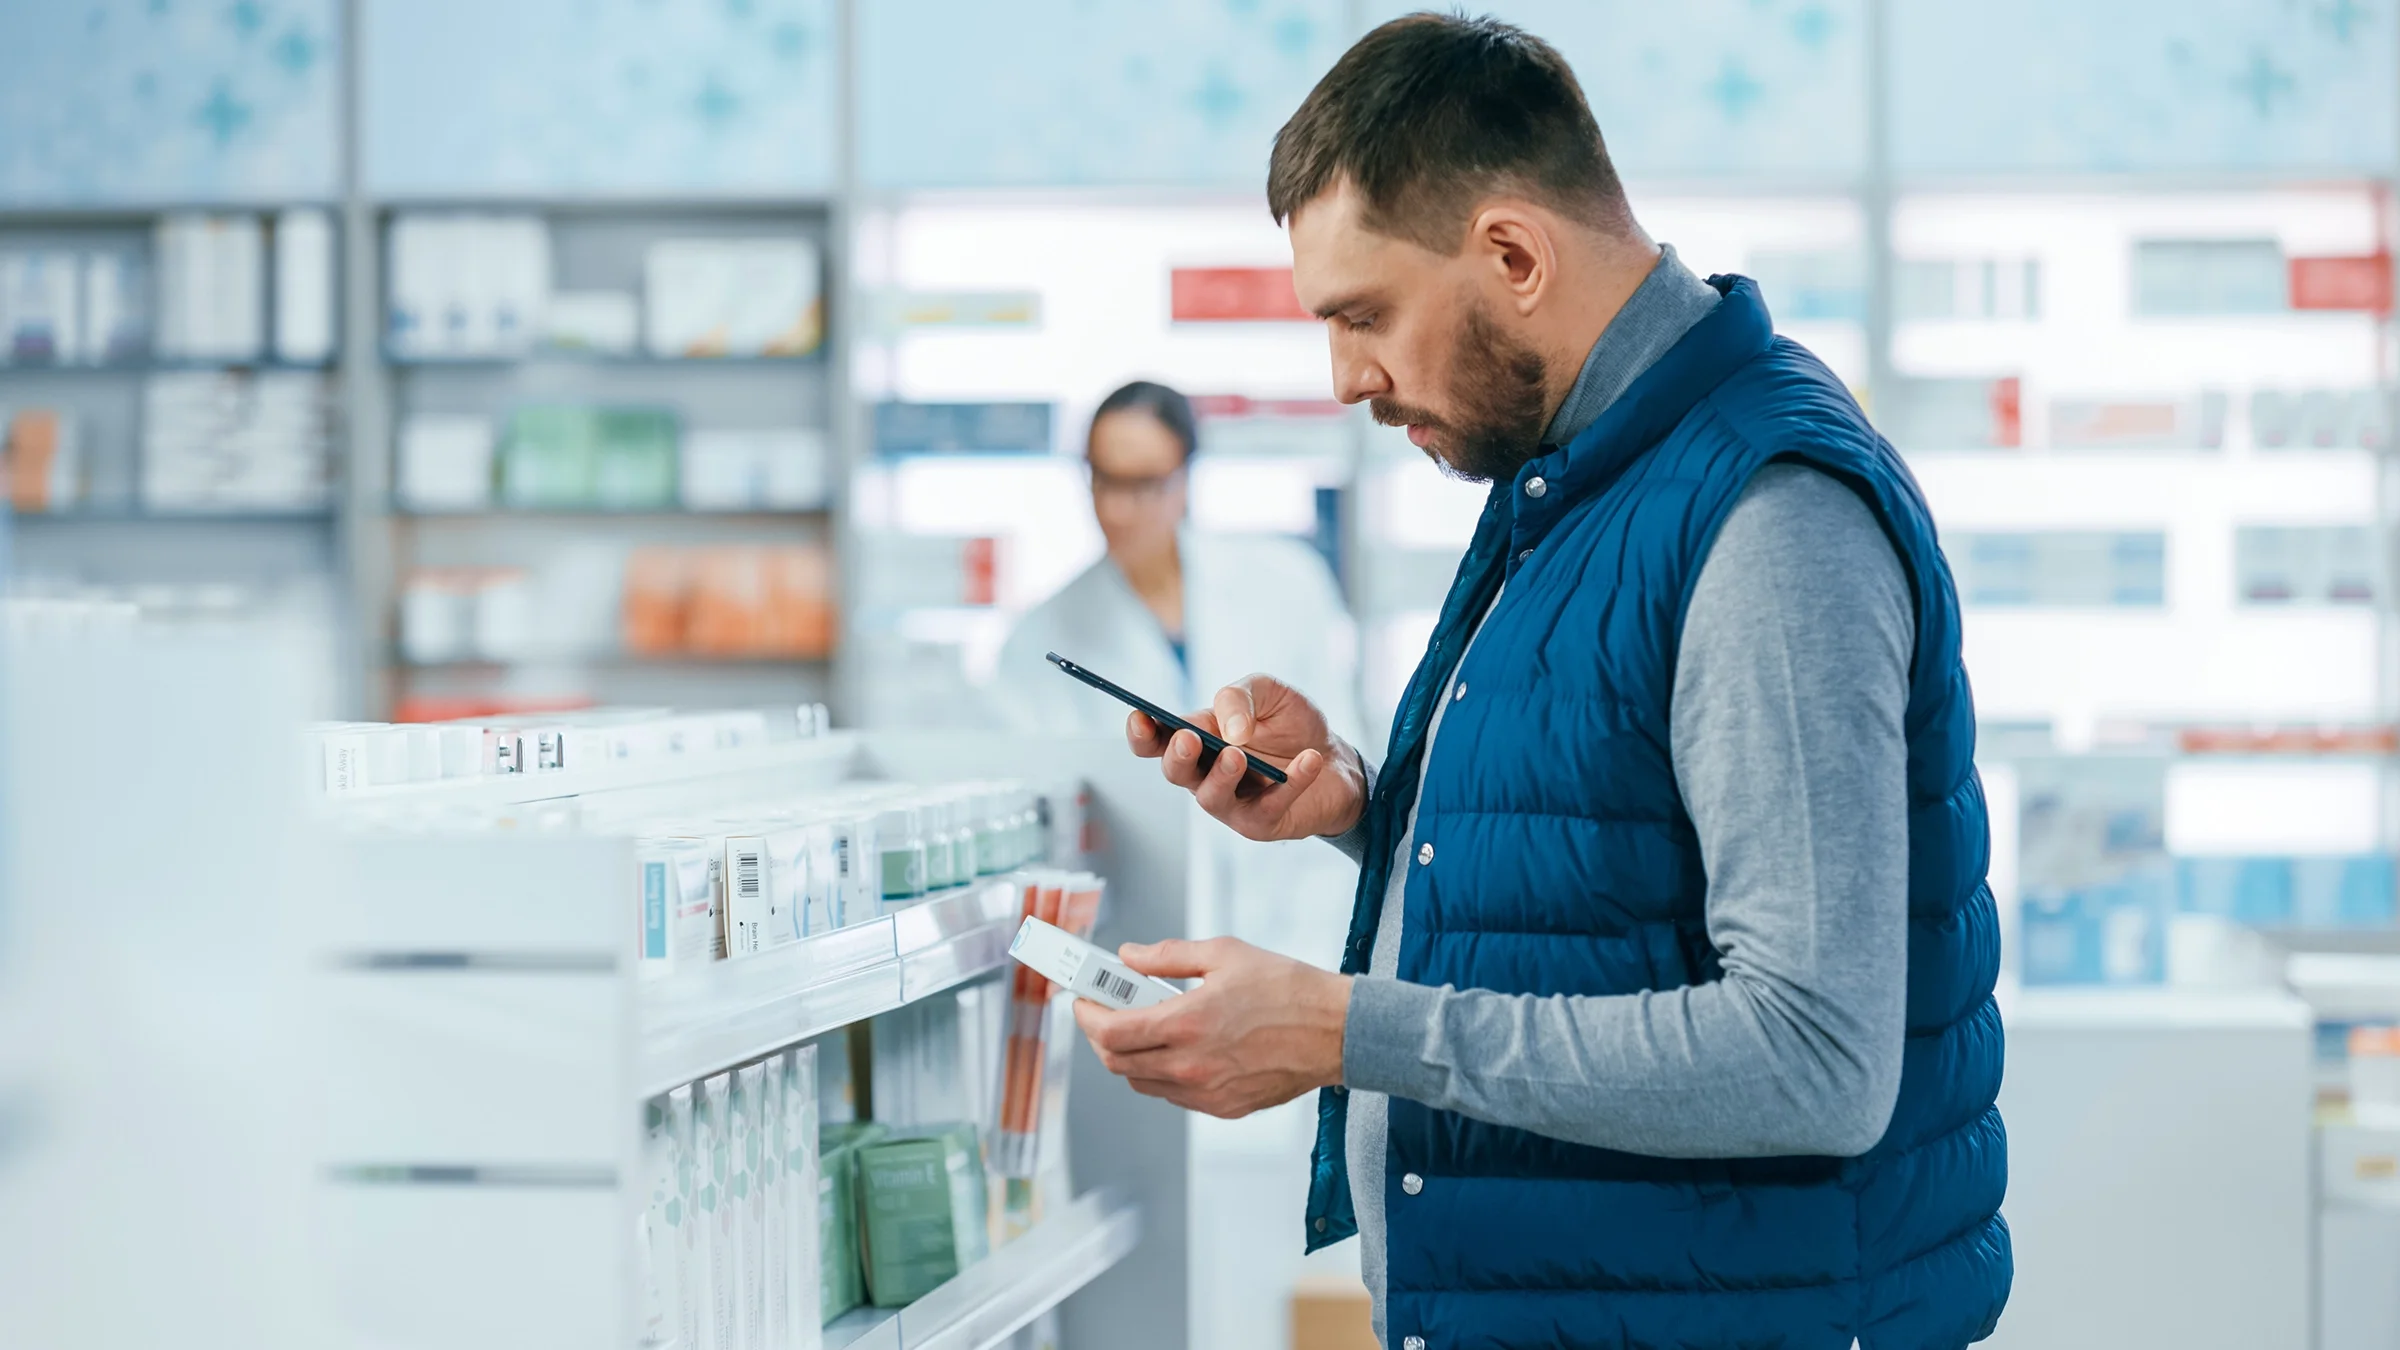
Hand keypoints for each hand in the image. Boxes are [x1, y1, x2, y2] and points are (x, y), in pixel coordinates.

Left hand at [1074, 937, 1350, 1118]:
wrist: (1336, 1031)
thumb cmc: (1288, 989)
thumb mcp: (1224, 953)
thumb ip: (1167, 957)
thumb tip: (1129, 957)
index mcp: (1187, 1023)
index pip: (1111, 1032)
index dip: (1087, 1015)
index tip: (1082, 999)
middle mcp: (1190, 1065)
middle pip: (1117, 1063)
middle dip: (1101, 1037)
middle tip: (1104, 1012)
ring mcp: (1206, 1093)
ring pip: (1141, 1083)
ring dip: (1130, 1057)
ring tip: (1142, 1026)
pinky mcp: (1223, 1107)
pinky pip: (1173, 1095)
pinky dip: (1161, 1073)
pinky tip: (1177, 1048)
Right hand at [1124, 673, 1367, 841]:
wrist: (1336, 760)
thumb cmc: (1292, 725)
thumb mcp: (1269, 692)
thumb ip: (1240, 697)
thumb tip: (1230, 729)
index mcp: (1198, 738)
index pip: (1157, 739)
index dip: (1142, 732)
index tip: (1140, 717)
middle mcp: (1205, 774)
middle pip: (1175, 771)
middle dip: (1177, 756)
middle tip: (1189, 740)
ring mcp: (1231, 802)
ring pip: (1211, 797)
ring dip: (1221, 776)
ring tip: (1238, 756)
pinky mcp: (1262, 822)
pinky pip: (1269, 807)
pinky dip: (1291, 783)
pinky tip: (1308, 760)